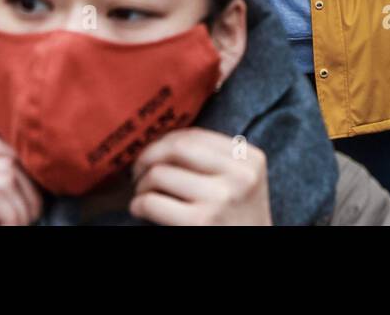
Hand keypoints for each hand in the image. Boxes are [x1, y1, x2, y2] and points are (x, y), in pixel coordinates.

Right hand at [0, 137, 42, 225]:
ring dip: (21, 208)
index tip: (34, 199)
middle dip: (28, 193)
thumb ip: (4, 187)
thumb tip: (41, 167)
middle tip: (32, 218)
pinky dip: (10, 215)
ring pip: (3, 179)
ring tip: (19, 226)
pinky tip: (8, 229)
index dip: (25, 171)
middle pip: (4, 162)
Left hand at [130, 127, 270, 225]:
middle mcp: (239, 175)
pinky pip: (152, 202)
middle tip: (138, 172)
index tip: (153, 155)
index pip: (196, 136)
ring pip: (160, 173)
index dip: (165, 142)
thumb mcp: (242, 183)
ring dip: (141, 184)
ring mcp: (220, 198)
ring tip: (143, 194)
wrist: (251, 253)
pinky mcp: (200, 222)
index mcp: (250, 159)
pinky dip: (138, 204)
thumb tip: (162, 143)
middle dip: (148, 156)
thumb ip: (216, 161)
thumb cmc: (237, 219)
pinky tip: (140, 209)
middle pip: (177, 147)